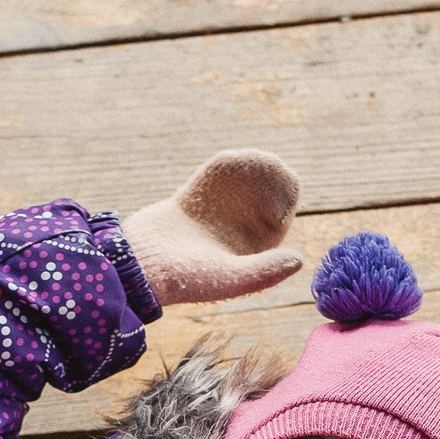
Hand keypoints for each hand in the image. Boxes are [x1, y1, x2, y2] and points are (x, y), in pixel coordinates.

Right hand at [120, 150, 304, 307]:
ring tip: (263, 162)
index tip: (288, 195)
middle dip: (272, 184)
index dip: (285, 206)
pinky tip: (238, 159)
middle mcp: (230, 235)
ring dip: (254, 171)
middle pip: (262, 202)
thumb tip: (300, 260)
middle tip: (279, 170)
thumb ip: (263, 271)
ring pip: (240, 187)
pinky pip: (215, 178)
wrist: (138, 266)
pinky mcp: (189, 202)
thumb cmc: (184, 279)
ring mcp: (210, 216)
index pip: (277, 224)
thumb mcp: (230, 278)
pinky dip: (229, 166)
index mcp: (245, 253)